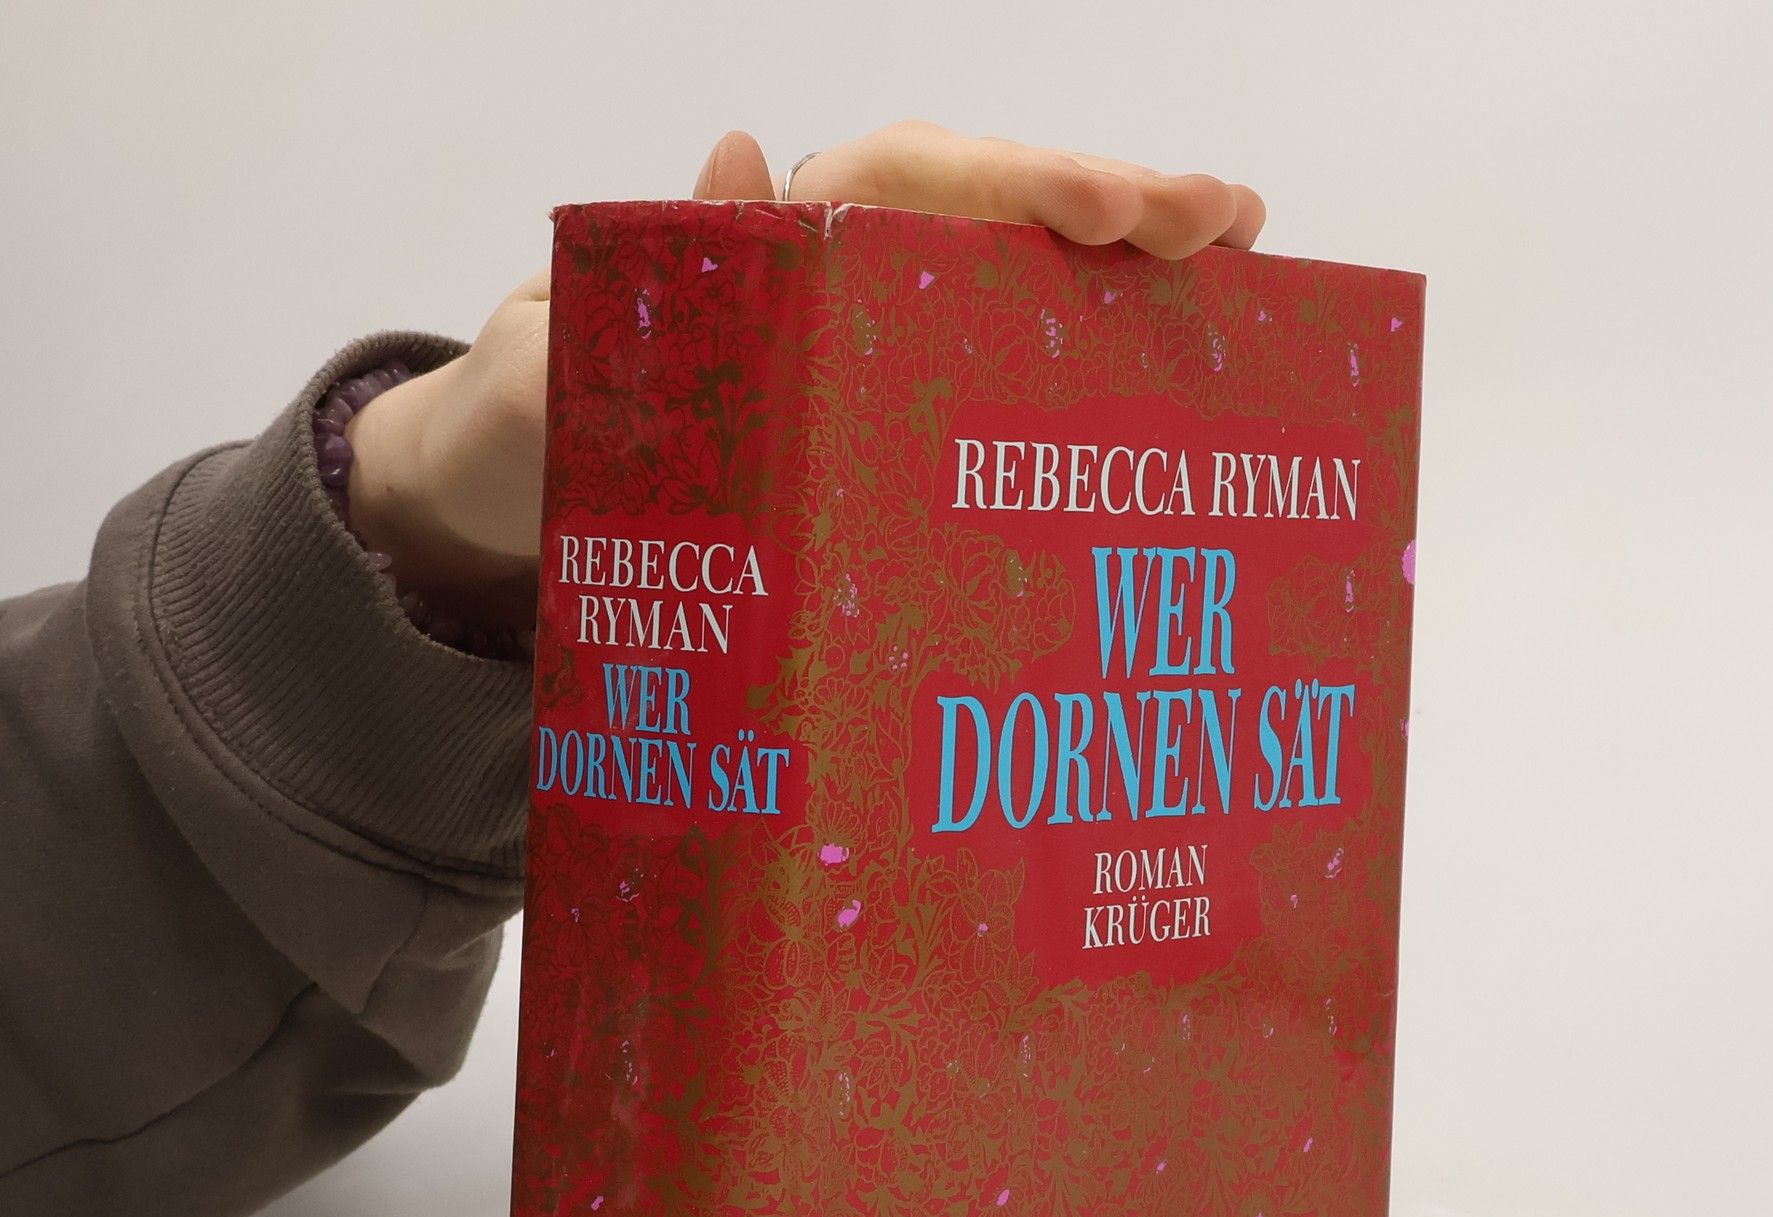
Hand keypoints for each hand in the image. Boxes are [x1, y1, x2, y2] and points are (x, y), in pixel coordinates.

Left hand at [345, 122, 1266, 641]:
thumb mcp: (555, 349)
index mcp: (774, 237)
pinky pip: (1000, 352)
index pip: (913, 182)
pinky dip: (1084, 346)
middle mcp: (842, 264)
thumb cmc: (535, 417)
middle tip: (1226, 222)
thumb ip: (637, 277)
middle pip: (995, 207)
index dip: (1019, 186)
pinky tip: (1168, 353)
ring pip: (1016, 270)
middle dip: (1113, 200)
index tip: (1112, 210)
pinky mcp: (890, 396)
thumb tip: (734, 152)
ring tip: (1239, 260)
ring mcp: (875, 331)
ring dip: (1126, 259)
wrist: (511, 487)